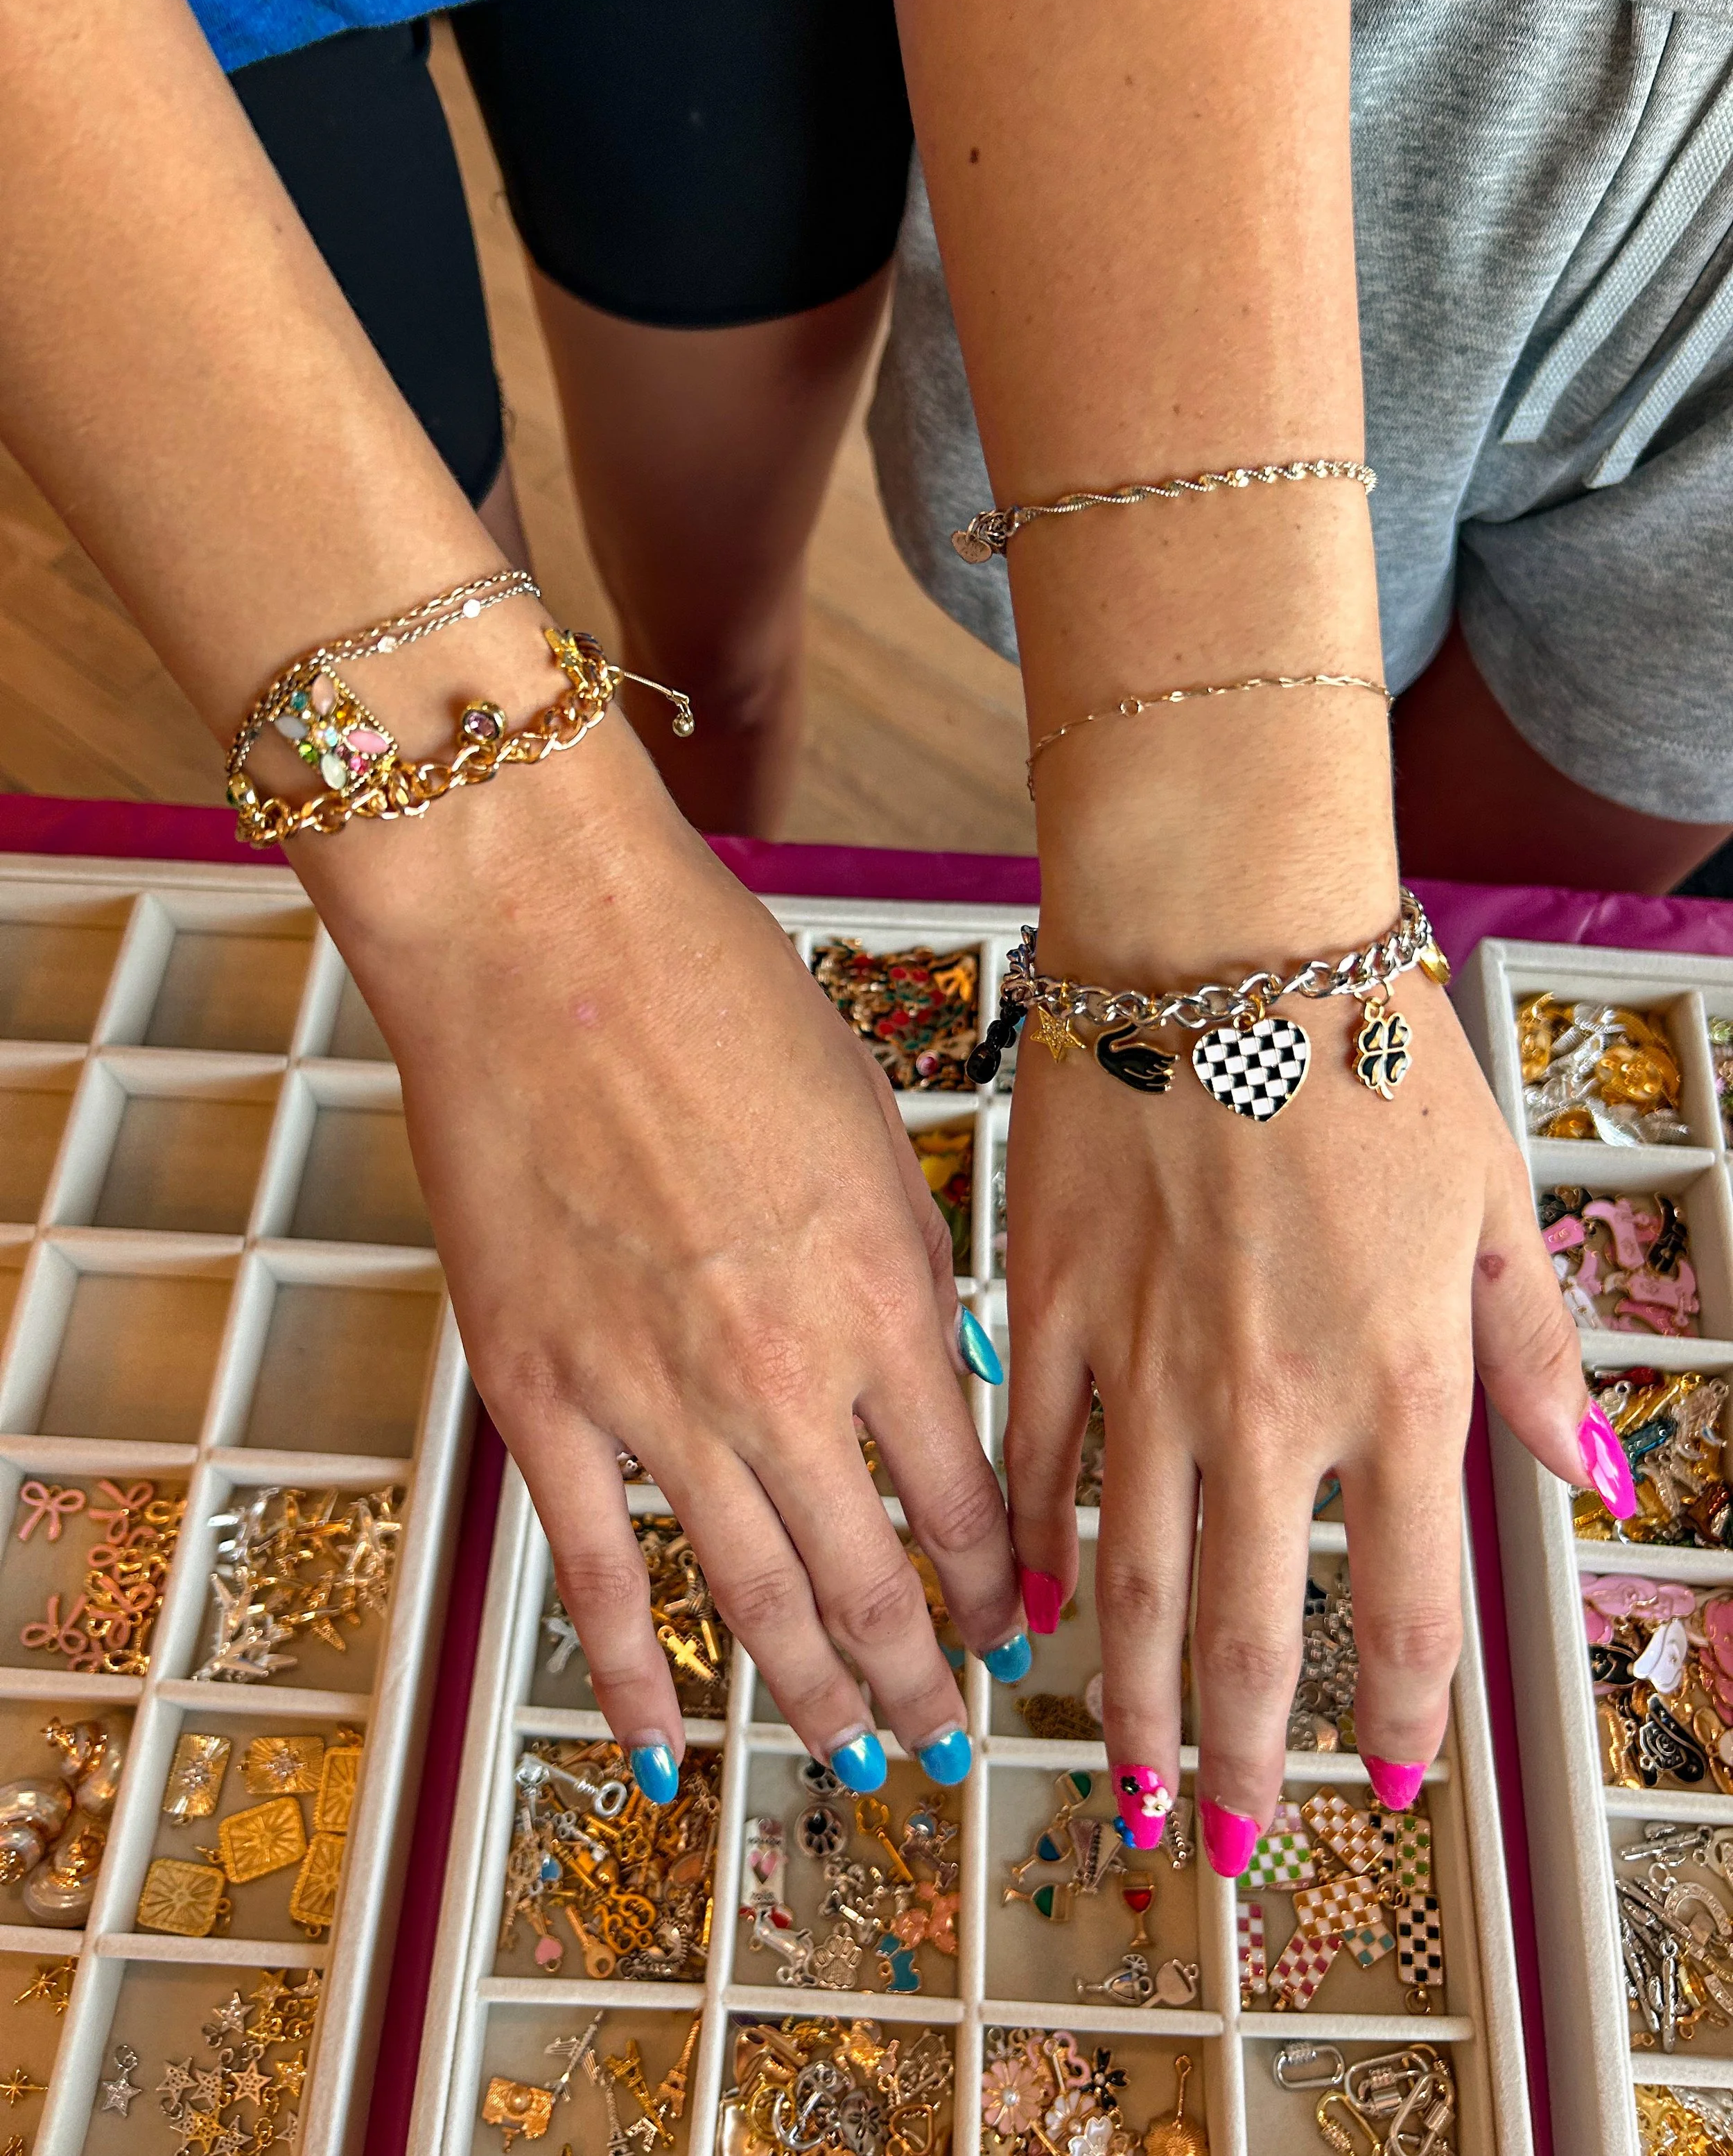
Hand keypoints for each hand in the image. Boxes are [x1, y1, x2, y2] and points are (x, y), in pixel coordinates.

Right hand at [293, 715, 1024, 1798]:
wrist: (547, 938)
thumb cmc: (716, 993)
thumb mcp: (867, 1125)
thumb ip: (904, 1270)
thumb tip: (937, 1381)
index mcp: (886, 1294)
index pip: (966, 1500)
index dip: (995, 1590)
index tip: (1011, 1632)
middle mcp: (786, 1373)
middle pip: (872, 1583)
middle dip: (922, 1678)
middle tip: (947, 1735)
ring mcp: (656, 1398)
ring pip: (752, 1602)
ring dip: (813, 1695)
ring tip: (855, 1755)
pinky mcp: (540, 1396)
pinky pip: (595, 1575)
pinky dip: (635, 1675)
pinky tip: (669, 1747)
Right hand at [1002, 953, 1614, 1867]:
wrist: (1214, 936)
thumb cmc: (1366, 1048)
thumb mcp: (1495, 1196)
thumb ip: (1533, 1350)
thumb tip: (1588, 1473)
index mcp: (1396, 1377)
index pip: (1408, 1605)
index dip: (1401, 1719)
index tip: (1392, 1784)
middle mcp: (1266, 1401)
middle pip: (1250, 1631)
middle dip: (1236, 1756)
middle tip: (1218, 1839)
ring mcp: (1145, 1361)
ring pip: (1131, 1577)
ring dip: (1128, 1694)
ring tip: (1124, 1777)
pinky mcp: (1051, 1305)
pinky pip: (1034, 1459)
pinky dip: (1032, 1547)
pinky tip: (1029, 1612)